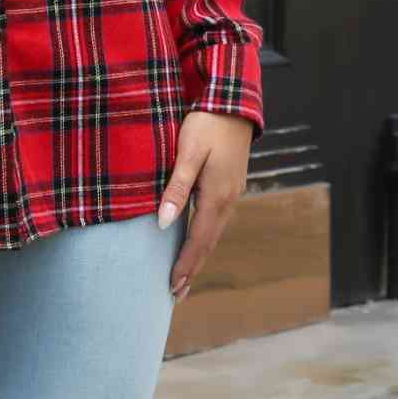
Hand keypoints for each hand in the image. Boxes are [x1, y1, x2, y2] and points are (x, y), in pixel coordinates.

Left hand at [156, 111, 254, 302]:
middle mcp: (228, 200)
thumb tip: (163, 222)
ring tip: (185, 276)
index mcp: (217, 197)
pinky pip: (216, 220)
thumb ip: (176, 188)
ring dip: (199, 256)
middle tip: (176, 294)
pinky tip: (198, 241)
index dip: (184, 265)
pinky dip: (205, 238)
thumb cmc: (207, 125)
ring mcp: (231, 193)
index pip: (198, 241)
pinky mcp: (229, 185)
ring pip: (213, 233)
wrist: (234, 104)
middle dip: (192, 269)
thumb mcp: (188, 153)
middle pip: (208, 243)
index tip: (171, 288)